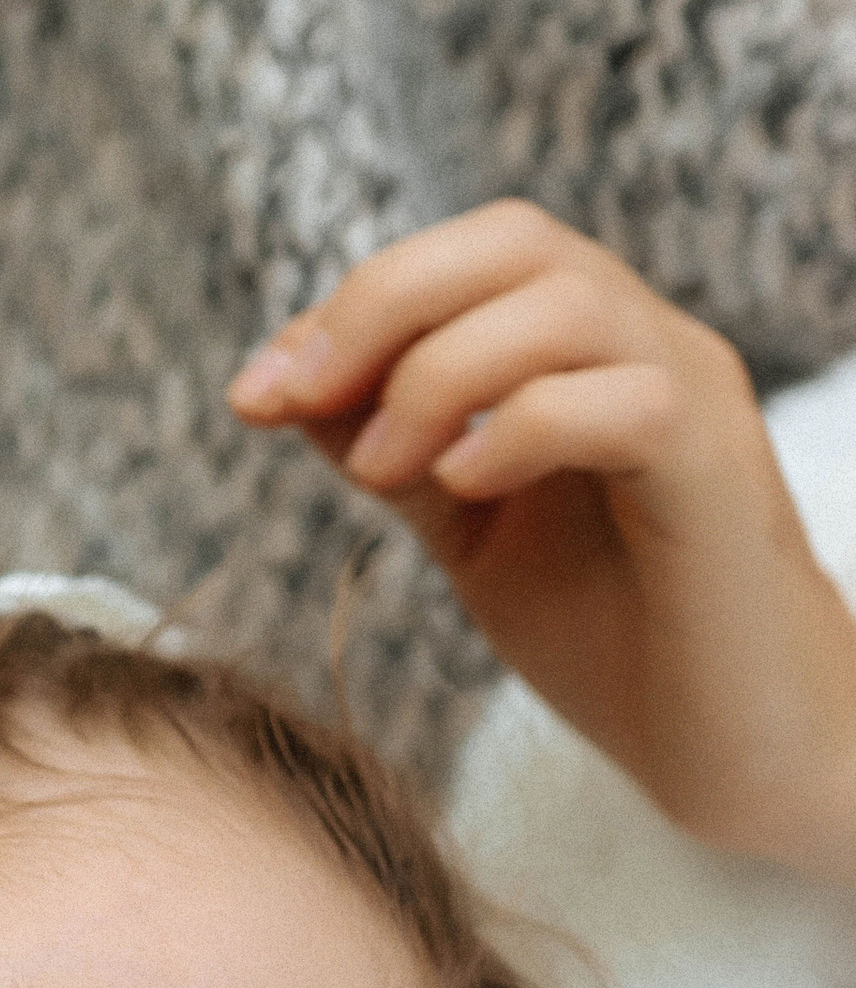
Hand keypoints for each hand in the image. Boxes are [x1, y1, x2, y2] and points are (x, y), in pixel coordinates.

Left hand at [228, 202, 855, 883]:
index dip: (348, 305)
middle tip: (298, 400)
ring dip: (441, 372)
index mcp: (583, 349)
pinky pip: (627, 400)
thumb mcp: (469, 530)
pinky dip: (523, 428)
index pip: (465, 259)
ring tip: (381, 470)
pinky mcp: (719, 468)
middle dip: (381, 304)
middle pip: (514, 241)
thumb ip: (392, 450)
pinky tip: (464, 489)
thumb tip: (285, 385)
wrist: (731, 746)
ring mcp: (692, 395)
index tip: (256, 394)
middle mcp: (643, 345)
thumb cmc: (611, 637)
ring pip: (568, 300)